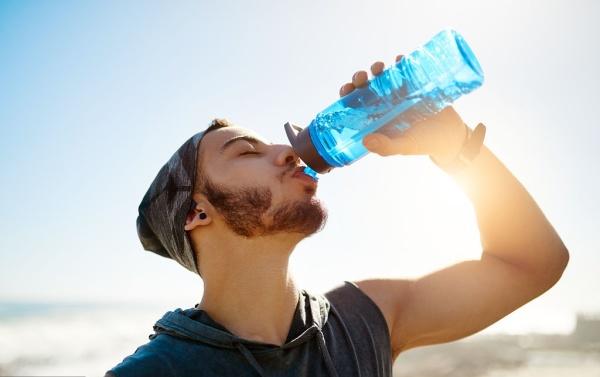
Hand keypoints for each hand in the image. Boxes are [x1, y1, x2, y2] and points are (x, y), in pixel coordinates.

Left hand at [339, 55, 467, 164]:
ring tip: (379, 67)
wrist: (450, 135)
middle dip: (360, 79)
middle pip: (366, 87)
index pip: (356, 105)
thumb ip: (386, 147)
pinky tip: (399, 59)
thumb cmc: (423, 144)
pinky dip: (401, 62)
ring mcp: (399, 92)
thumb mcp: (404, 146)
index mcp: (376, 118)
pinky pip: (405, 69)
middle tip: (362, 77)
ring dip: (377, 69)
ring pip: (382, 76)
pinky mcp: (415, 83)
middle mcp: (385, 103)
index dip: (348, 95)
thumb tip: (365, 141)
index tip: (346, 89)